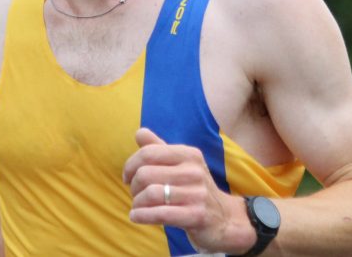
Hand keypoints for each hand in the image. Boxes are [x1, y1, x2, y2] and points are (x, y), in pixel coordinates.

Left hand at [122, 128, 254, 254]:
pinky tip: (136, 217)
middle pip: (145, 173)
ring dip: (137, 203)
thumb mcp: (181, 165)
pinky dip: (141, 216)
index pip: (148, 152)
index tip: (127, 177)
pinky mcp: (196, 215)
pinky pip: (159, 213)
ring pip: (150, 194)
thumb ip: (159, 148)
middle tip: (135, 195)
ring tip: (137, 207)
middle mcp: (194, 171)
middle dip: (133, 186)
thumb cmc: (195, 189)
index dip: (130, 165)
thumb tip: (139, 132)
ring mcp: (197, 194)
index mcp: (189, 154)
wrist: (225, 219)